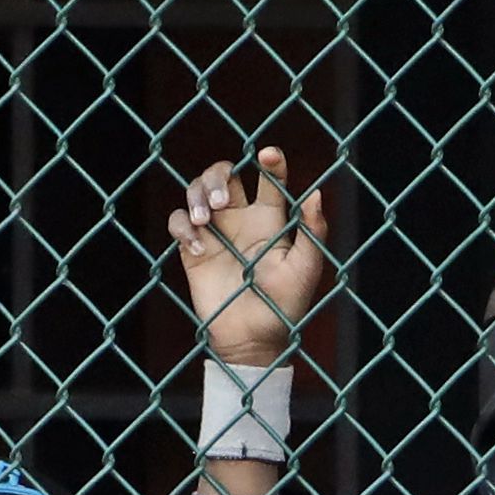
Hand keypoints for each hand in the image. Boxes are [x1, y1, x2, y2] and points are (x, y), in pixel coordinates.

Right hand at [167, 146, 335, 368]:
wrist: (253, 339)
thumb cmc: (286, 306)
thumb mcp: (306, 270)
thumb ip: (313, 233)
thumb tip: (316, 194)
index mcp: (272, 220)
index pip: (270, 180)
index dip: (271, 162)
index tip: (270, 154)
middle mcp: (242, 219)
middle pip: (225, 175)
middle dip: (219, 176)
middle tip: (224, 203)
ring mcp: (216, 231)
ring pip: (197, 190)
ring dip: (197, 195)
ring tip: (205, 220)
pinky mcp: (193, 248)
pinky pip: (179, 221)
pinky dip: (183, 226)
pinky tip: (198, 247)